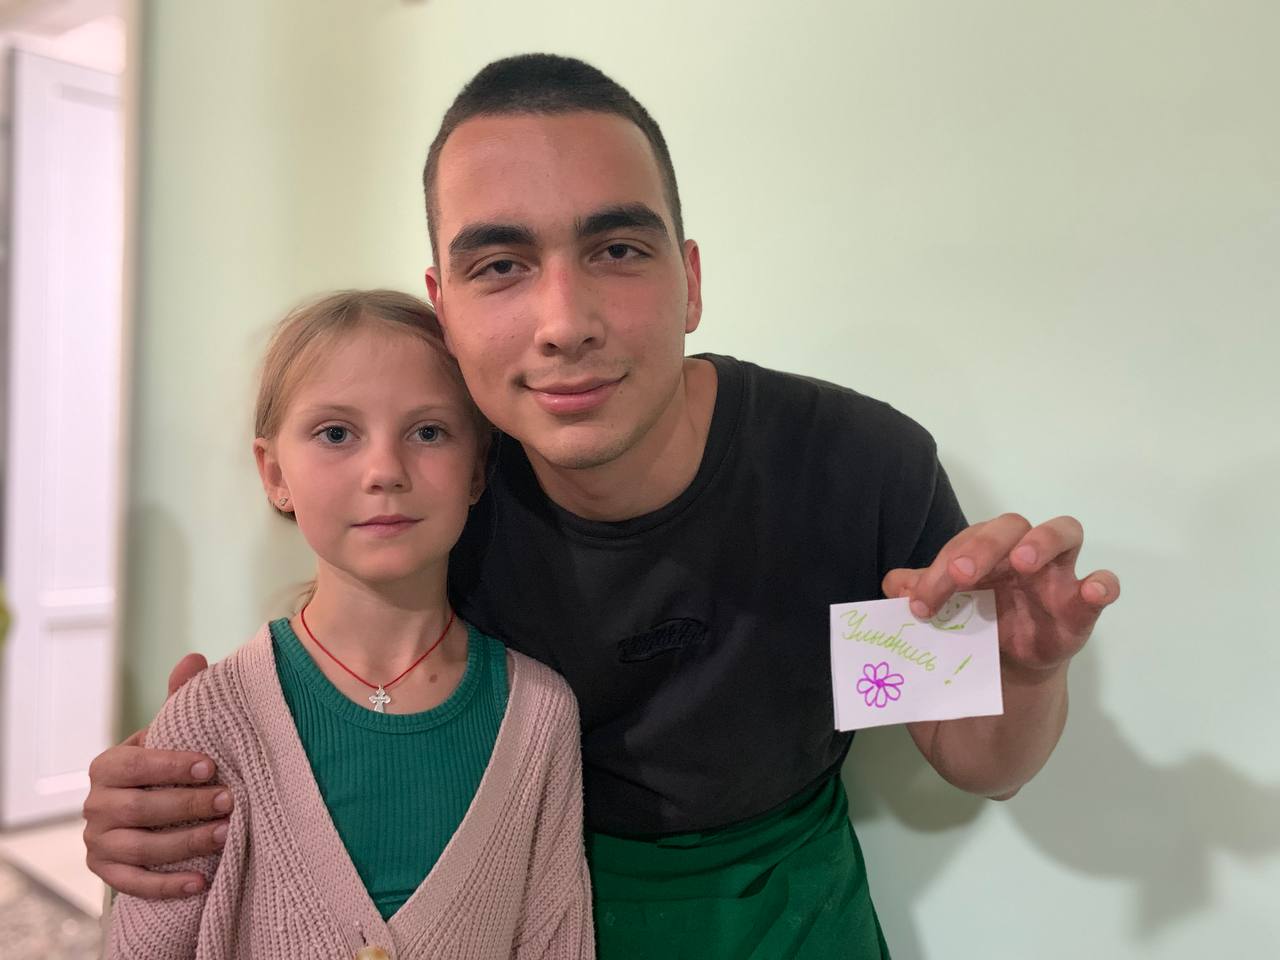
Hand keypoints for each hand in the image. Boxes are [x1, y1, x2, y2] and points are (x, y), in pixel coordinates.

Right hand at [83, 653, 229, 898]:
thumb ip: (180, 700)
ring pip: (139, 848)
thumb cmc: (166, 767)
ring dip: (184, 843)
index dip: (170, 766)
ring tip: (226, 835)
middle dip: (186, 805)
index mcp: (107, 766)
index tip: (210, 766)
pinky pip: (133, 884)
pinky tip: (202, 881)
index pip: (134, 764)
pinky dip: (167, 886)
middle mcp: (96, 805)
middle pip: (138, 809)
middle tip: (229, 800)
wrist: (149, 813)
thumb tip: (194, 659)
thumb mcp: (171, 735)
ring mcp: (98, 842)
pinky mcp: (107, 873)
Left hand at [883, 514, 1119, 675]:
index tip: (920, 604)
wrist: (1008, 671)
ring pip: (1065, 534)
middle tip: (960, 574)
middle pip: (1012, 525)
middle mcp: (1024, 554)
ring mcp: (1057, 577)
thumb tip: (894, 585)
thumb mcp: (946, 612)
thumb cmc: (978, 624)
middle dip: (985, 544)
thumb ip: (922, 594)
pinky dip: (1103, 585)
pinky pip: (1103, 586)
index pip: (965, 541)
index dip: (940, 568)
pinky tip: (1092, 591)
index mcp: (987, 550)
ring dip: (1043, 541)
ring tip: (1022, 562)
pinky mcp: (1081, 609)